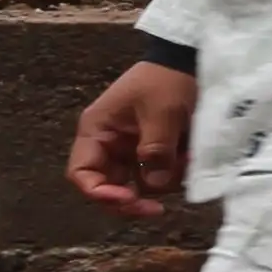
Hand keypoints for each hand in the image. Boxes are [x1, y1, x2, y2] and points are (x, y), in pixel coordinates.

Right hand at [68, 61, 195, 214]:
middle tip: (156, 210)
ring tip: (186, 162)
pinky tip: (189, 160)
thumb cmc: (167, 81)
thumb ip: (155, 150)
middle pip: (108, 186)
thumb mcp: (162, 113)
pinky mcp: (151, 151)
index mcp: (97, 131)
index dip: (99, 193)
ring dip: (160, 183)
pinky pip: (156, 174)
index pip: (82, 173)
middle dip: (132, 199)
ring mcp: (130, 149)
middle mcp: (108, 144)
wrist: (188, 61)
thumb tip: (153, 186)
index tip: (128, 200)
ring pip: (136, 185)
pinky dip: (171, 174)